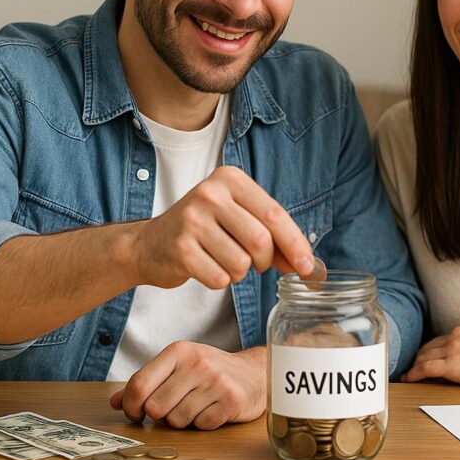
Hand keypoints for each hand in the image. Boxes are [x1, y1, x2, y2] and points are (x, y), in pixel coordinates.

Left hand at [109, 343, 265, 429]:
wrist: (254, 373)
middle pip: (155, 407)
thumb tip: (115, 402)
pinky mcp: (231, 401)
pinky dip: (202, 423)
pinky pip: (200, 426)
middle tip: (172, 408)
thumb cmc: (210, 371)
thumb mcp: (177, 367)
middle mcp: (197, 363)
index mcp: (179, 351)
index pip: (139, 384)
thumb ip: (146, 382)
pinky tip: (211, 410)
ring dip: (182, 420)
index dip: (131, 406)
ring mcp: (216, 382)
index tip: (136, 413)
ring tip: (195, 406)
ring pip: (176, 420)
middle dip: (159, 415)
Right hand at [133, 165, 315, 289]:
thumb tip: (311, 268)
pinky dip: (220, 281)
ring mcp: (192, 219)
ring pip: (241, 263)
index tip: (309, 269)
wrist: (149, 244)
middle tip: (256, 263)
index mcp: (230, 179)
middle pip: (261, 240)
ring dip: (240, 273)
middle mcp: (210, 193)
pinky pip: (219, 278)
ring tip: (225, 261)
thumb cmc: (204, 230)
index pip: (274, 214)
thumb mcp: (238, 219)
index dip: (296, 245)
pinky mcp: (179, 248)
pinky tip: (207, 267)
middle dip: (265, 261)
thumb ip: (274, 238)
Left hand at [401, 326, 459, 387]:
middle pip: (426, 349)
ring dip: (413, 367)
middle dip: (416, 359)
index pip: (436, 342)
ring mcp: (452, 350)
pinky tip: (408, 379)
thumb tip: (459, 361)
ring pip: (423, 358)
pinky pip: (425, 369)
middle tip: (410, 369)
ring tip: (408, 376)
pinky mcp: (452, 365)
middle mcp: (454, 337)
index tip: (419, 359)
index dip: (425, 352)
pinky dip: (413, 374)